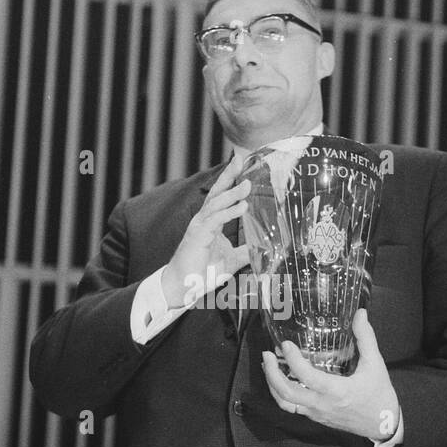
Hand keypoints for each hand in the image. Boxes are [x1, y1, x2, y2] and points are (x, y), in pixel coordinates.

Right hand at [162, 153, 252, 307]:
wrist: (182, 287)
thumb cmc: (202, 273)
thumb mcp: (231, 260)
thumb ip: (245, 252)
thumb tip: (263, 249)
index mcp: (211, 222)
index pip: (221, 197)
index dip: (231, 181)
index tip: (242, 166)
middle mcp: (204, 220)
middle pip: (216, 192)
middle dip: (228, 175)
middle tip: (240, 159)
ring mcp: (199, 227)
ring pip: (216, 204)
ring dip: (232, 193)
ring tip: (247, 185)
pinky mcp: (197, 237)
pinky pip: (214, 220)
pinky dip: (229, 212)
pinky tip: (242, 207)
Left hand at [261, 310, 400, 441]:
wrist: (382, 425)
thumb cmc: (379, 395)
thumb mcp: (375, 364)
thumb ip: (366, 338)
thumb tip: (360, 314)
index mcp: (337, 391)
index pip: (307, 377)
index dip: (293, 360)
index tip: (286, 345)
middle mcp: (322, 404)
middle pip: (286, 393)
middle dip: (272, 373)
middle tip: (267, 354)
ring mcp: (316, 413)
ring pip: (285, 403)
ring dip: (272, 385)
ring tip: (268, 366)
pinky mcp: (315, 417)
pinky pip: (291, 407)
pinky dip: (281, 394)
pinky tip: (280, 380)